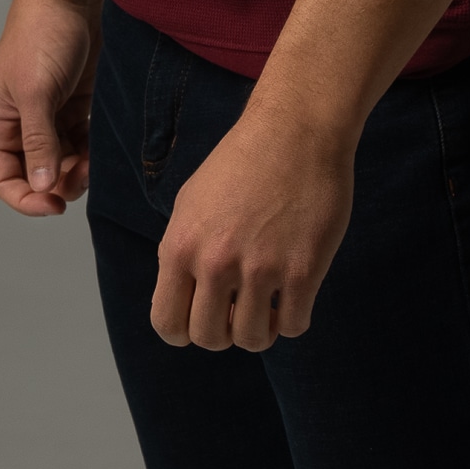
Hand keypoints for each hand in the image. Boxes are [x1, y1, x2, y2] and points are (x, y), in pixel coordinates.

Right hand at [0, 0, 101, 216]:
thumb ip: (38, 141)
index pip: (4, 177)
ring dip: (76, 171)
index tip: (54, 205)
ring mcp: (49, 114)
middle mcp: (20, 123)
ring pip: (60, 162)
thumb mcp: (37, 92)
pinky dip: (89, 153)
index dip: (25, 199)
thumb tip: (40, 186)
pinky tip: (100, 152)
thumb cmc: (41, 35)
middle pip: (34, 174)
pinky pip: (79, 142)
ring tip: (93, 166)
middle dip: (56, 184)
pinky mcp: (74, 104)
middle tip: (81, 179)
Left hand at [151, 104, 354, 350]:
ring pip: (252, 339)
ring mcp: (260, 268)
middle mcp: (215, 262)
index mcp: (181, 245)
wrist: (296, 129)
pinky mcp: (302, 270)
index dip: (184, 331)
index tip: (205, 317)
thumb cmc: (244, 160)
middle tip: (240, 307)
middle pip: (210, 338)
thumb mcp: (191, 200)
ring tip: (269, 301)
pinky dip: (293, 318)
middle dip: (225, 331)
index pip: (167, 324)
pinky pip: (293, 326)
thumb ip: (182, 250)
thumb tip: (182, 296)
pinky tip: (295, 292)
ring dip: (261, 328)